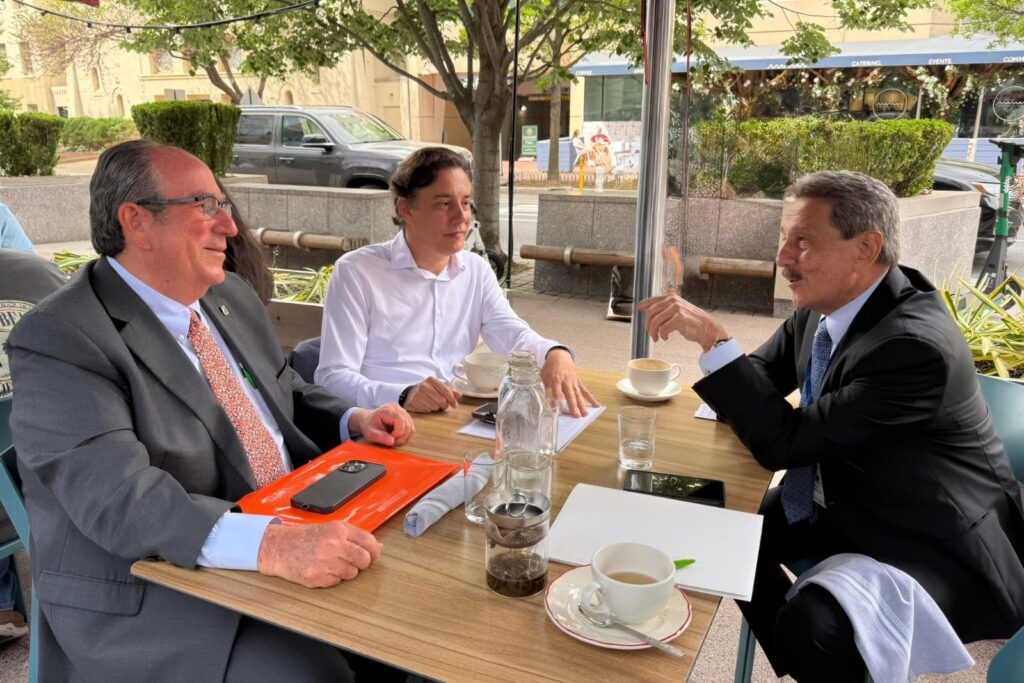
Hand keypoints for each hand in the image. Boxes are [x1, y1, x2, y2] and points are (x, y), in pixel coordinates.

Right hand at [257, 521, 382, 587]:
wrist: (278, 548)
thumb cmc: (305, 538)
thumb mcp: (331, 529)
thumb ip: (355, 536)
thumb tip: (379, 546)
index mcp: (338, 530)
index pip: (368, 541)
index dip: (374, 550)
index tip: (373, 554)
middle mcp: (333, 545)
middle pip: (364, 560)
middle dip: (363, 563)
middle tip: (354, 561)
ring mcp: (324, 563)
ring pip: (352, 573)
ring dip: (346, 571)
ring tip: (333, 563)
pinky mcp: (317, 578)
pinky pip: (337, 582)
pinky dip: (333, 578)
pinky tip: (323, 569)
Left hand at [348, 403, 414, 445]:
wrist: (368, 420)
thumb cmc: (368, 425)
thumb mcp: (370, 433)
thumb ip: (380, 437)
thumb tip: (392, 441)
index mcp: (386, 410)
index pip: (400, 419)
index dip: (399, 432)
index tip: (391, 438)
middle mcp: (396, 408)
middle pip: (407, 424)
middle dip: (401, 437)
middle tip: (391, 441)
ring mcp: (402, 411)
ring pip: (411, 427)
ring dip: (404, 437)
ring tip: (393, 439)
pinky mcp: (405, 416)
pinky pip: (411, 428)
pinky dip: (405, 435)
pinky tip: (396, 437)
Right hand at [403, 376, 460, 412]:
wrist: (411, 393)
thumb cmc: (427, 390)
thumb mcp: (438, 387)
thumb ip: (449, 391)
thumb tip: (459, 394)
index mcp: (432, 380)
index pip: (446, 391)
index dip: (452, 400)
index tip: (455, 405)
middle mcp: (424, 386)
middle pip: (442, 401)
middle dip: (443, 405)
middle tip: (440, 403)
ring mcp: (418, 394)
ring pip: (435, 407)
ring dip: (436, 408)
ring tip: (431, 403)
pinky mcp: (413, 403)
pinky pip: (427, 410)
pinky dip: (429, 410)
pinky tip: (425, 405)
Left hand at [541, 348, 598, 417]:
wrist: (559, 356)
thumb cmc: (550, 367)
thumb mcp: (543, 376)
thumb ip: (542, 387)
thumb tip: (539, 398)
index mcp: (555, 380)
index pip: (557, 393)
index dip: (557, 401)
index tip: (557, 410)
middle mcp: (566, 381)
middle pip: (570, 395)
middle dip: (573, 405)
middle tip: (576, 415)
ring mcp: (573, 382)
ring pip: (578, 394)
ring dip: (582, 404)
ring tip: (585, 414)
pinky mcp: (578, 382)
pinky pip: (585, 391)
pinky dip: (591, 398)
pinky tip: (596, 405)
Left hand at [635, 293, 727, 350]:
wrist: (707, 328)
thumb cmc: (692, 321)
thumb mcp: (678, 310)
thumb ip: (665, 309)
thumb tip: (649, 313)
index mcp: (670, 297)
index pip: (650, 300)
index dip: (641, 306)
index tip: (634, 311)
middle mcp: (672, 300)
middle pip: (649, 313)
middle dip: (647, 326)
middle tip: (651, 335)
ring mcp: (676, 308)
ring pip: (654, 322)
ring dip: (654, 333)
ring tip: (658, 338)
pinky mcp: (679, 318)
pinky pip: (663, 329)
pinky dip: (662, 335)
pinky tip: (666, 337)